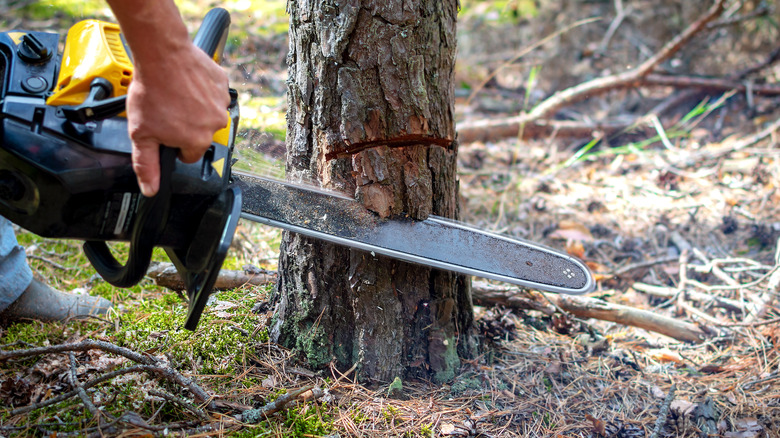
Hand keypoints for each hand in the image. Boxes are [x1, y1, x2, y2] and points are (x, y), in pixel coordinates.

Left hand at [127, 43, 229, 196]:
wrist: (161, 54)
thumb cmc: (151, 91)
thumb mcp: (141, 133)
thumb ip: (146, 164)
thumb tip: (151, 190)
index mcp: (197, 141)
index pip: (189, 154)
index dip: (174, 144)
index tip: (164, 129)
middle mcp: (214, 125)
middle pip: (200, 134)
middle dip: (186, 125)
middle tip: (167, 109)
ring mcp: (221, 103)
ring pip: (208, 114)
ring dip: (195, 108)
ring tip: (176, 95)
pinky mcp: (222, 84)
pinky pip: (214, 94)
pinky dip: (203, 90)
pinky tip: (186, 84)